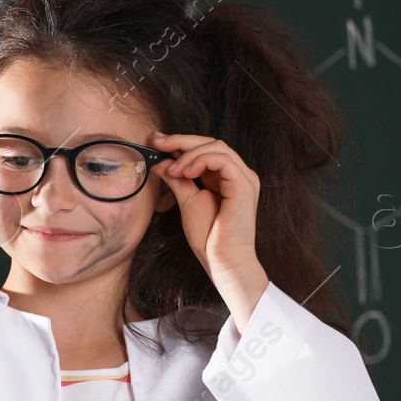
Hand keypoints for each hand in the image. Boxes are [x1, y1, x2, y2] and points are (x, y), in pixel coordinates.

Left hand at [150, 131, 269, 329]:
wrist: (223, 260)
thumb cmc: (208, 238)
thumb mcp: (187, 202)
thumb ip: (178, 181)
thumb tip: (161, 164)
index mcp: (226, 178)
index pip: (205, 149)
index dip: (180, 143)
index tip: (156, 142)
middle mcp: (238, 174)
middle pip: (211, 142)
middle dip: (181, 140)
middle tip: (157, 141)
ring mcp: (244, 178)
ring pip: (216, 146)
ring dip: (188, 153)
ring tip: (172, 169)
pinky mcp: (244, 184)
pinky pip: (221, 159)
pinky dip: (199, 160)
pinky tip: (184, 172)